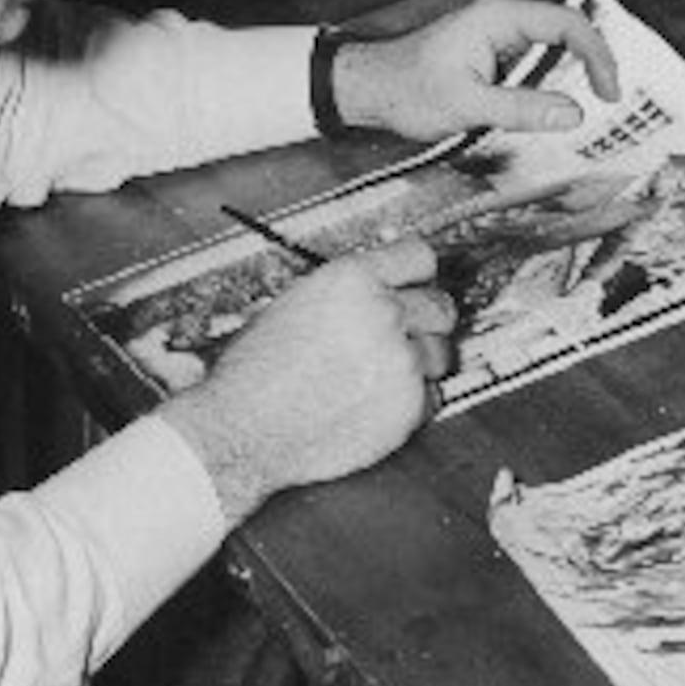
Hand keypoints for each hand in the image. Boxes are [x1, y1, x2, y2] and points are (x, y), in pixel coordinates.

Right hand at [163, 237, 454, 525]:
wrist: (242, 428)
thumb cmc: (253, 373)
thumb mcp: (292, 305)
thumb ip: (345, 296)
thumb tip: (377, 294)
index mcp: (352, 279)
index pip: (419, 257)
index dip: (419, 275)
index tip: (417, 286)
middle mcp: (382, 313)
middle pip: (441, 306)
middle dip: (426, 322)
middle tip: (407, 336)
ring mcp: (400, 361)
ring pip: (442, 355)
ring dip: (421, 364)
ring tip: (384, 376)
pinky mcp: (407, 406)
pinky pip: (431, 398)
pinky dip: (411, 403)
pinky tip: (376, 404)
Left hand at [331, 0, 619, 142]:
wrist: (368, 89)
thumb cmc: (404, 88)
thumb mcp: (466, 104)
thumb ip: (521, 109)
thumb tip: (572, 114)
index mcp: (497, 18)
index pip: (566, 24)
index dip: (597, 55)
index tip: (608, 91)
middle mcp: (501, 20)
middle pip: (567, 32)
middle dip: (593, 63)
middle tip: (610, 99)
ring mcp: (497, 37)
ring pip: (552, 49)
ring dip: (573, 76)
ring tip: (592, 107)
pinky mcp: (492, 56)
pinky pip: (534, 64)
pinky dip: (551, 85)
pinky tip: (556, 110)